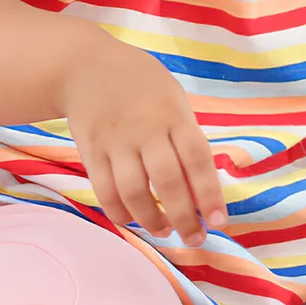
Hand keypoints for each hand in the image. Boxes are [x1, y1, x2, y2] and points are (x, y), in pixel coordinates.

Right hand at [58, 37, 226, 246]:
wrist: (85, 65)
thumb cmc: (142, 84)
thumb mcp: (173, 99)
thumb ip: (186, 136)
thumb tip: (203, 185)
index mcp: (175, 115)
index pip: (198, 160)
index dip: (210, 194)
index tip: (220, 221)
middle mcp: (146, 130)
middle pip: (168, 182)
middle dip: (185, 217)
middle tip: (196, 239)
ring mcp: (115, 142)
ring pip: (133, 192)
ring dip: (152, 219)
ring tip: (166, 232)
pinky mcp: (90, 151)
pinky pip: (105, 190)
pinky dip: (120, 212)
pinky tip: (134, 220)